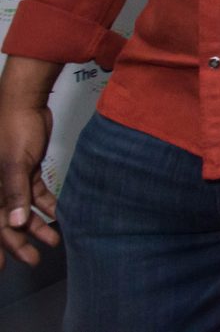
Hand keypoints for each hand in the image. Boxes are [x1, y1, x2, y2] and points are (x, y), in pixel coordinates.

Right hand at [0, 98, 58, 269]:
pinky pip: (35, 194)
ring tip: (53, 240)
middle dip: (20, 243)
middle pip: (8, 222)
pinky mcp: (27, 170)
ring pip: (24, 210)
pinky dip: (46, 205)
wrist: (25, 104)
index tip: (4, 268)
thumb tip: (16, 224)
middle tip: (34, 259)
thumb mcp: (15, 164)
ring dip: (38, 225)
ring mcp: (13, 179)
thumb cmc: (14, 129)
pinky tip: (59, 214)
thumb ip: (14, 194)